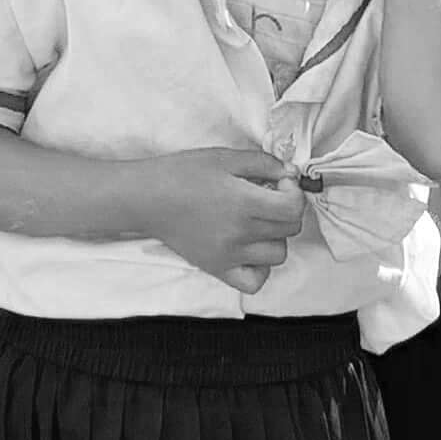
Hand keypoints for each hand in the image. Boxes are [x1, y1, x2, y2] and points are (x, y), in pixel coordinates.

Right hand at [126, 148, 311, 291]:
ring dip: (274, 237)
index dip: (294, 193)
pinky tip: (249, 250)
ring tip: (255, 224)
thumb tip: (291, 173)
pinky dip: (259, 268)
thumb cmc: (182, 173)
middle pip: (290, 229)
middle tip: (265, 199)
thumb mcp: (224, 157)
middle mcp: (241, 232)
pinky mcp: (218, 268)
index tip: (280, 185)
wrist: (146, 198)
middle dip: (285, 210)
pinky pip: (254, 281)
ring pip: (278, 254)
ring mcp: (230, 255)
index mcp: (244, 202)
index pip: (294, 208)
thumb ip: (263, 163)